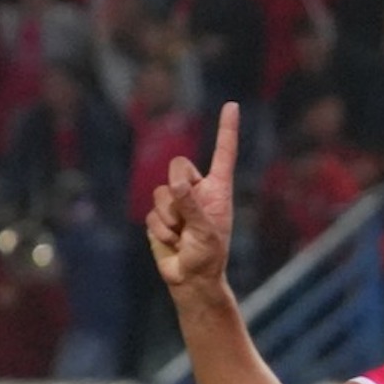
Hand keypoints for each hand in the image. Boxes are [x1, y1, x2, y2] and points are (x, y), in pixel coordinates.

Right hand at [147, 101, 239, 289]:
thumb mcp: (206, 232)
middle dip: (177, 187)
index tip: (231, 104)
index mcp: (218, 189)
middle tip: (185, 214)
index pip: (223, 153)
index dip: (226, 129)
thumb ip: (192, 205)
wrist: (191, 279)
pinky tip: (172, 241)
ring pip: (160, 191)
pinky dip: (160, 229)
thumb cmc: (208, 256)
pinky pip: (152, 212)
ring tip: (182, 235)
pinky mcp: (160, 216)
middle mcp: (197, 190)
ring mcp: (177, 202)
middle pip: (178, 165)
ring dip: (169, 216)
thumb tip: (176, 183)